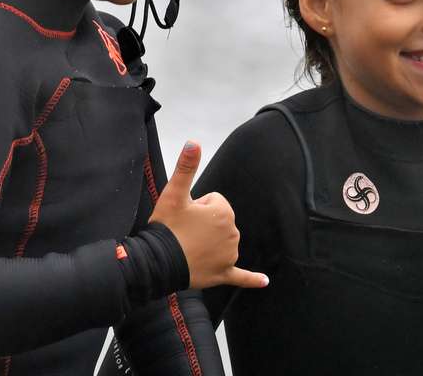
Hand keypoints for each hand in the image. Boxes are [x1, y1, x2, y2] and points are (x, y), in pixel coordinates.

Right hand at [149, 141, 268, 289]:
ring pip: (222, 241)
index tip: (184, 216)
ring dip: (209, 243)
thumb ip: (186, 166)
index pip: (213, 201)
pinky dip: (251, 278)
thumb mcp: (174, 193)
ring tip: (188, 247)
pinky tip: (264, 282)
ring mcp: (229, 255)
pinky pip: (241, 275)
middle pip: (218, 221)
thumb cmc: (166, 226)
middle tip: (183, 232)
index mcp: (224, 211)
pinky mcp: (224, 273)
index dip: (196, 207)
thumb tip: (194, 141)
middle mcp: (233, 232)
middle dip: (202, 224)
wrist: (158, 262)